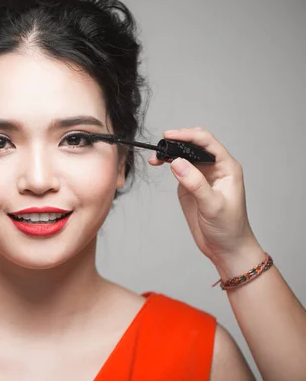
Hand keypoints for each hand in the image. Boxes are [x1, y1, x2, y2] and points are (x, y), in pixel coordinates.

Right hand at [148, 127, 261, 272]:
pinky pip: (178, 168)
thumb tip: (176, 162)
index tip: (169, 136)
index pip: (206, 142)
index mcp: (227, 167)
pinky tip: (158, 164)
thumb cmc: (229, 228)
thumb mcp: (213, 205)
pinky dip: (166, 163)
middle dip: (176, 141)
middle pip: (194, 144)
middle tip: (159, 148)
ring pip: (184, 155)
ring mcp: (201, 175)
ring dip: (169, 152)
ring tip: (154, 158)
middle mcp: (215, 167)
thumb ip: (195, 183)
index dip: (187, 135)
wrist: (226, 248)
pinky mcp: (191, 185)